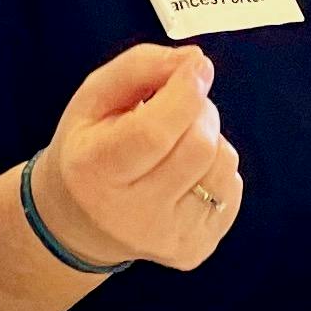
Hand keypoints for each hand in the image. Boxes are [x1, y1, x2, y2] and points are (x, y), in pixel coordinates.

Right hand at [33, 42, 242, 270]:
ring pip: (223, 166)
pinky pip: (231, 191)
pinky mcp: (195, 249)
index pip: (155, 133)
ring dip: (211, 138)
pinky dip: (217, 169)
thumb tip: (195, 61)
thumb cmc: (89, 149)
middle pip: (198, 148)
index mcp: (96, 172)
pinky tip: (186, 172)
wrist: (79, 221)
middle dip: (200, 111)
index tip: (198, 67)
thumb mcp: (93, 98)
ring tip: (180, 139)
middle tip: (183, 104)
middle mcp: (131, 214)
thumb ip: (139, 68)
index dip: (185, 93)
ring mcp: (167, 238)